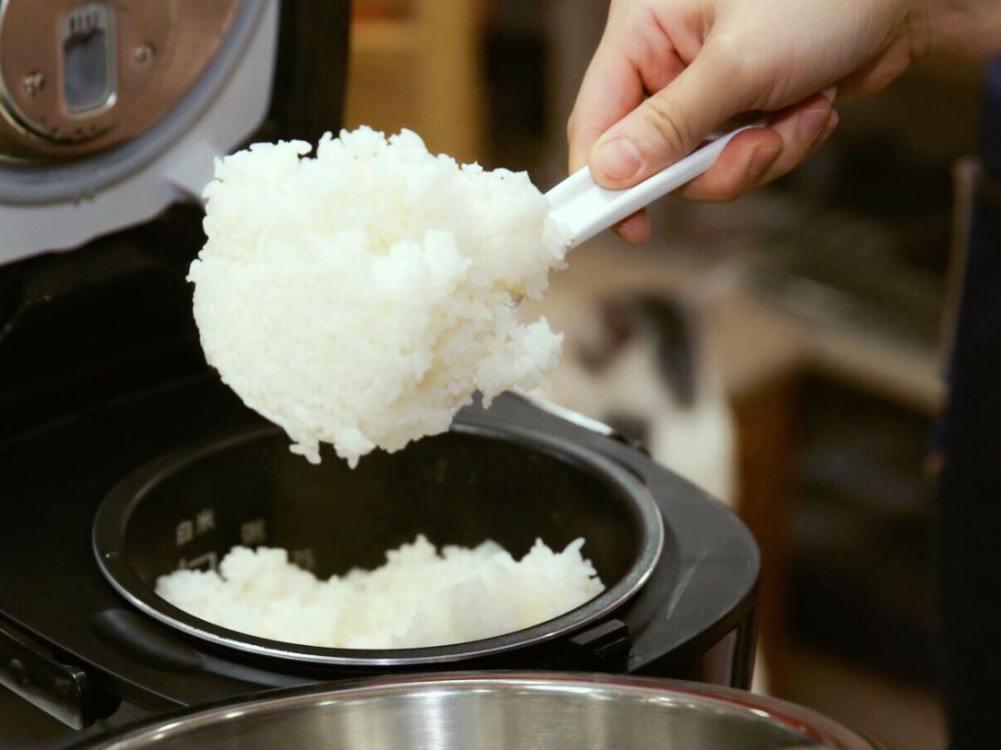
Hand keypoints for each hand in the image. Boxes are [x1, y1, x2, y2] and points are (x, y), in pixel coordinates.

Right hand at [567, 0, 995, 243]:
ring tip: (800, 113)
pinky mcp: (740, 108)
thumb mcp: (738, 63)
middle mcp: (666, 59)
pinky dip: (782, 146)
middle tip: (756, 146)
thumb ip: (668, 124)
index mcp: (643, 28)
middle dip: (714, 165)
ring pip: (702, 167)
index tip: (626, 223)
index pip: (595, 117)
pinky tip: (812, 107)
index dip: (603, 178)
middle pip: (653, 156)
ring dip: (758, 155)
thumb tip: (610, 172)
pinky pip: (739, 159)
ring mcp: (705, 87)